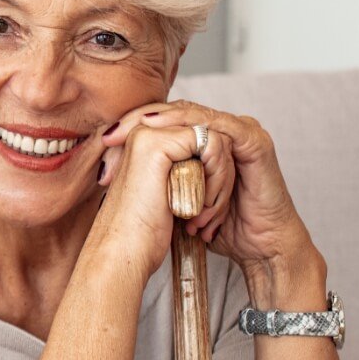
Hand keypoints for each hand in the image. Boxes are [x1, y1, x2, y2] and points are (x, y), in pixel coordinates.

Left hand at [98, 100, 315, 275]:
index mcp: (200, 140)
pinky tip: (175, 134)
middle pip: (173, 113)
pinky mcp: (255, 142)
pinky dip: (197, 131)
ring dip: (165, 126)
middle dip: (139, 122)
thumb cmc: (216, 226)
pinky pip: (222, 128)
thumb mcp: (171, 199)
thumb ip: (150, 178)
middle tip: (111, 135)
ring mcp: (239, 133)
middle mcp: (220, 131)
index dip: (130, 126)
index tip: (102, 142)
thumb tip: (107, 174)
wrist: (257, 246)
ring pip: (195, 116)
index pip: (161, 120)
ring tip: (139, 129)